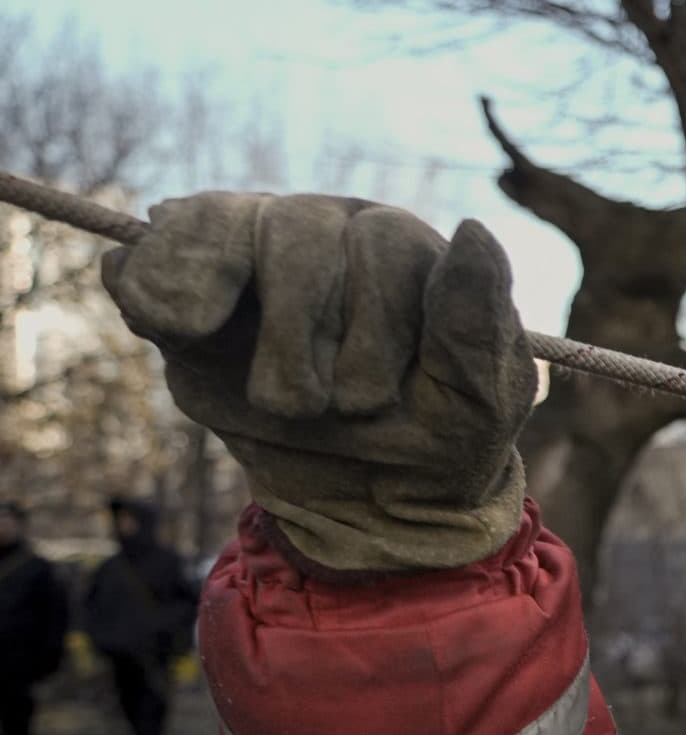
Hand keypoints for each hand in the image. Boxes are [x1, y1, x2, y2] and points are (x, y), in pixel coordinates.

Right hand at [100, 192, 534, 572]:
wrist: (369, 507)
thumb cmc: (438, 443)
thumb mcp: (480, 402)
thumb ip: (477, 322)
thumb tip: (473, 228)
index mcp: (406, 251)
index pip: (381, 240)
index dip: (373, 324)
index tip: (370, 401)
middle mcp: (331, 230)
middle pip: (299, 230)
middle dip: (303, 331)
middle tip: (315, 408)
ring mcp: (254, 250)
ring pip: (226, 227)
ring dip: (236, 313)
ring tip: (262, 392)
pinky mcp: (191, 290)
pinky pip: (155, 252)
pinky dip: (155, 287)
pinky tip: (180, 330)